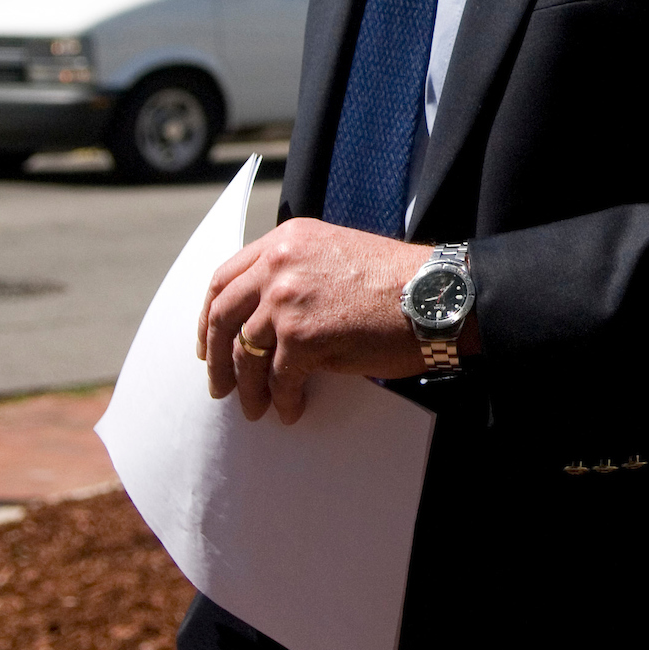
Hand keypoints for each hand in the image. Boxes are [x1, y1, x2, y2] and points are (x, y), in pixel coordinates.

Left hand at [196, 221, 469, 423]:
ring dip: (246, 387)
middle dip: (216, 357)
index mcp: (286, 239)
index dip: (210, 316)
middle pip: (223, 317)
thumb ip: (296, 271)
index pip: (224, 278)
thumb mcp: (336, 254)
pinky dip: (283, 399)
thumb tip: (264, 317)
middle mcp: (279, 264)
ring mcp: (286, 301)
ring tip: (255, 407)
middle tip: (219, 383)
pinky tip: (291, 409)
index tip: (210, 340)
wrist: (438, 294)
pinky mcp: (301, 338)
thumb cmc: (398, 280)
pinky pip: (278, 379)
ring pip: (245, 354)